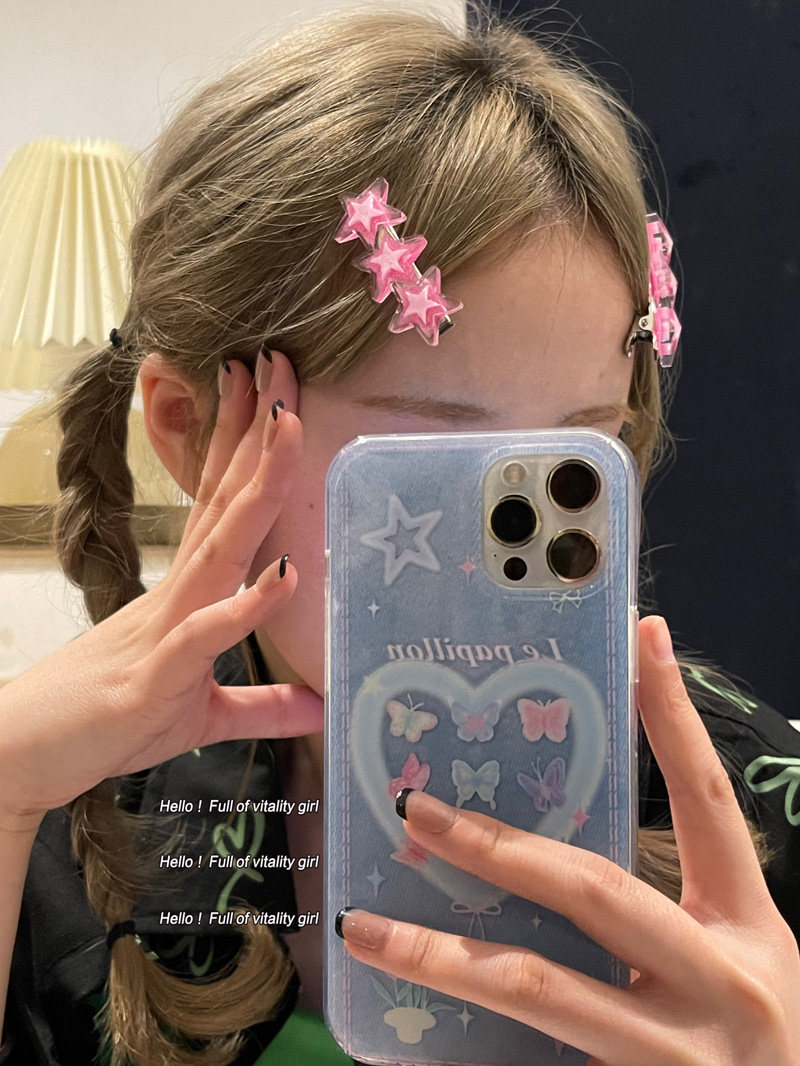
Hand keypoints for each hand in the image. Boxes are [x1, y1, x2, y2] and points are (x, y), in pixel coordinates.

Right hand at [0, 350, 322, 826]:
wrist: (29, 756)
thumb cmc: (111, 721)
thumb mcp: (203, 716)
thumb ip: (262, 705)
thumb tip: (317, 705)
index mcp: (189, 591)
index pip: (223, 504)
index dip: (249, 448)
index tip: (271, 392)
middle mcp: (180, 592)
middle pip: (226, 501)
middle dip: (258, 433)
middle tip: (281, 363)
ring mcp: (168, 625)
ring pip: (222, 546)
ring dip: (259, 488)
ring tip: (290, 429)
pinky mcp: (159, 673)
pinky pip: (208, 632)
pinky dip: (247, 604)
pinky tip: (285, 574)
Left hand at [338, 615, 799, 1064]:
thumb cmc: (743, 1046)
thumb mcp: (722, 967)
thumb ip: (656, 915)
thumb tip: (540, 847)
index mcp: (749, 930)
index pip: (709, 802)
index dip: (676, 719)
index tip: (644, 636)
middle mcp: (725, 982)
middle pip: (597, 889)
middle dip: (497, 846)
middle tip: (416, 808)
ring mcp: (681, 1054)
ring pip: (541, 987)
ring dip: (442, 956)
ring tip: (365, 927)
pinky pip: (534, 1057)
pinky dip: (463, 1043)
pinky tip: (408, 1028)